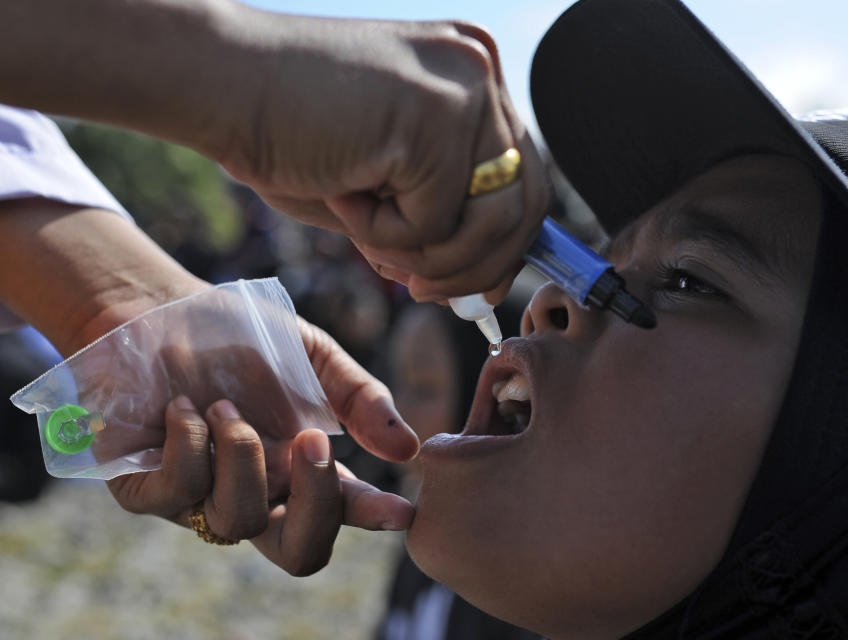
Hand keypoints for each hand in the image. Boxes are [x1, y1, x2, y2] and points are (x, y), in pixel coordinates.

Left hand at [106, 318, 417, 575]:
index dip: (373, 518)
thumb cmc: (238, 335)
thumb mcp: (312, 356)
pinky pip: (177, 494)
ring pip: (237, 521)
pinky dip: (188, 444)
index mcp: (298, 468)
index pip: (342, 509)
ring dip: (241, 452)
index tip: (402, 512)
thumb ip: (360, 398)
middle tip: (313, 441)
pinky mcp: (144, 489)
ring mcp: (200, 498)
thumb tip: (409, 449)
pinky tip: (181, 406)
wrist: (159, 308)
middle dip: (317, 504)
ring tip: (223, 403)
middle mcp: (255, 492)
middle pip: (298, 552)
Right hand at [217, 14, 549, 303]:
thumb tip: (479, 281)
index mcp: (473, 76)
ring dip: (426, 256)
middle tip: (423, 291)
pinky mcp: (433, 117)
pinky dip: (382, 234)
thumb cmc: (288, 132)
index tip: (465, 287)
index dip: (503, 247)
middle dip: (477, 266)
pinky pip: (434, 222)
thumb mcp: (383, 182)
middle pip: (526, 202)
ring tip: (367, 236)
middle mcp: (480, 71)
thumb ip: (437, 218)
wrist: (218, 83)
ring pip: (490, 221)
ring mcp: (463, 89)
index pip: (524, 178)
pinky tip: (340, 194)